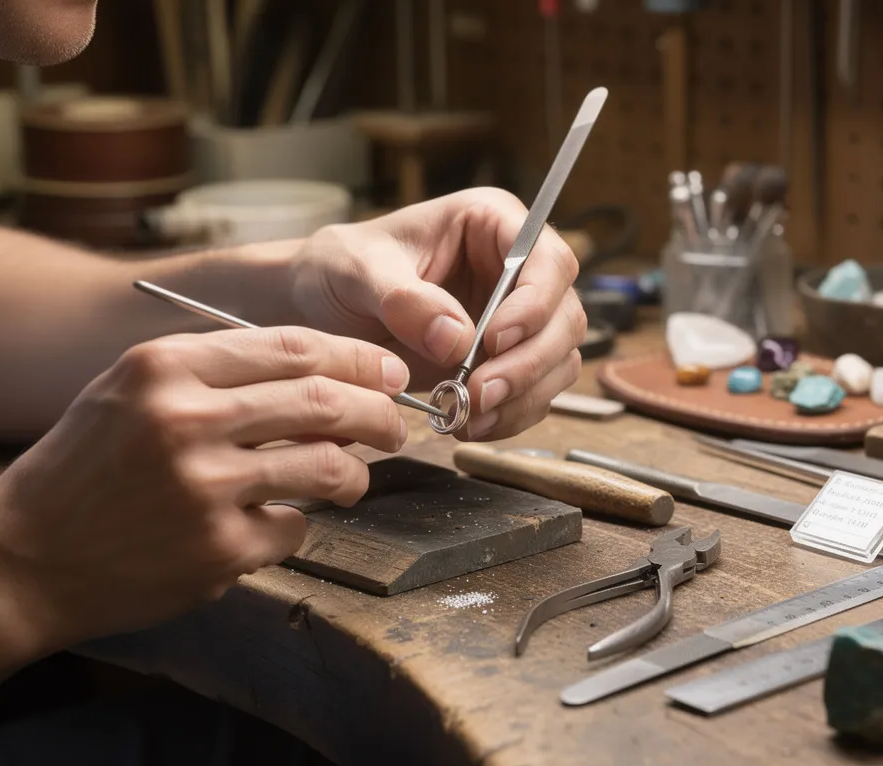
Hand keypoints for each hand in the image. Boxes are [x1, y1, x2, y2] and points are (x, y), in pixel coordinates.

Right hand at [0, 326, 409, 658]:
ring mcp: (204, 487)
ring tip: (353, 479)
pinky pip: (294, 527)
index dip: (357, 358)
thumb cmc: (88, 468)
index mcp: (166, 367)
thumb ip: (221, 376)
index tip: (389, 372)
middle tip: (395, 426)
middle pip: (325, 402)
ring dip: (355, 474)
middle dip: (379, 413)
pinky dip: (296, 525)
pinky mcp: (217, 548)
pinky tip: (272, 524)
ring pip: (327, 467)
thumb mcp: (134, 391)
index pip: (295, 348)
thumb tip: (329, 377)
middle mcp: (186, 419)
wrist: (23, 558)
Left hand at [287, 188, 586, 441]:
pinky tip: (470, 424)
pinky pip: (535, 392)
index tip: (494, 340)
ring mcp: (517, 317)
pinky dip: (510, 415)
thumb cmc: (338, 270)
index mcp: (491, 223)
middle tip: (481, 394)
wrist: (318, 310)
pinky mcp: (507, 360)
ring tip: (470, 417)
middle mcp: (517, 269)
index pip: (548, 260)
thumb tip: (455, 338)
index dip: (534, 303)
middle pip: (564, 316)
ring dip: (523, 396)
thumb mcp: (356, 271)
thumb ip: (404, 299)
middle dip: (529, 362)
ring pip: (558, 360)